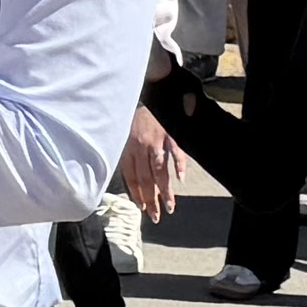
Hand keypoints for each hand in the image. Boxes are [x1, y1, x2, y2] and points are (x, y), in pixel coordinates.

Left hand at [117, 106, 189, 222]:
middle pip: (145, 179)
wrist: (149, 90)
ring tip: (170, 207)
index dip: (137, 195)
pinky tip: (181, 179)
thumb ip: (129, 155)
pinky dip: (179, 165)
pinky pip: (175, 151)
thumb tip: (132, 179)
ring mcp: (155, 140)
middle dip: (151, 200)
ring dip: (165, 190)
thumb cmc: (135, 116)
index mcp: (127, 149)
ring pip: (159, 170)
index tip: (143, 209)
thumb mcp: (125, 134)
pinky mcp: (170, 133)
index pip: (131, 178)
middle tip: (157, 216)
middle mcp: (140, 147)